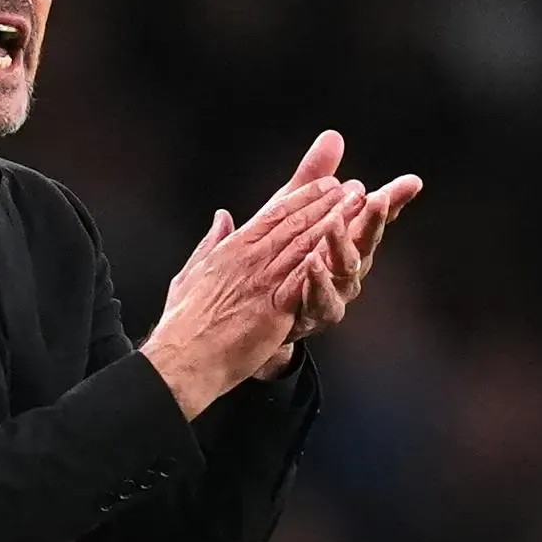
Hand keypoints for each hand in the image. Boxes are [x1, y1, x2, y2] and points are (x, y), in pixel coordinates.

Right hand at [141, 177, 348, 418]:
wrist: (183, 356)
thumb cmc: (184, 321)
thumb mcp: (191, 272)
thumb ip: (211, 242)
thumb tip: (221, 217)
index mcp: (232, 249)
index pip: (274, 214)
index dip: (304, 196)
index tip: (327, 184)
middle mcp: (249, 259)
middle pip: (295, 223)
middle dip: (328, 202)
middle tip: (354, 187)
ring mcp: (262, 282)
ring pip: (304, 244)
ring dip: (334, 222)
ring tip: (358, 206)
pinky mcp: (273, 308)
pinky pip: (303, 280)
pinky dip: (324, 261)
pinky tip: (344, 248)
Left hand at [261, 130, 422, 350]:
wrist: (257, 315)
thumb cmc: (280, 257)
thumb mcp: (292, 211)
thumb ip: (314, 177)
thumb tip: (332, 136)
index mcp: (347, 239)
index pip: (372, 214)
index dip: (391, 199)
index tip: (410, 183)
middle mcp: (348, 266)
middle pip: (367, 240)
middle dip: (372, 219)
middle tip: (376, 199)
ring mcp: (335, 291)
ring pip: (348, 270)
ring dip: (344, 246)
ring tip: (336, 226)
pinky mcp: (314, 314)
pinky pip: (322, 300)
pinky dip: (318, 281)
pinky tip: (312, 262)